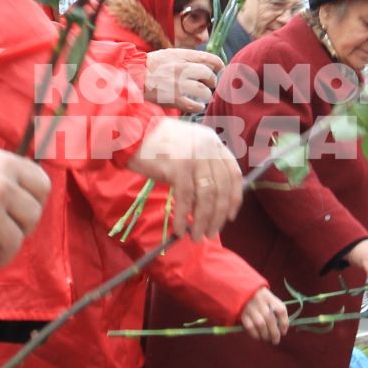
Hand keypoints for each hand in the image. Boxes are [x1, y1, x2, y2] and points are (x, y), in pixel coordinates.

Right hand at [0, 148, 50, 270]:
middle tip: (2, 233)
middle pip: (32, 216)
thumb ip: (0, 176)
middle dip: (20, 228)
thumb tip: (21, 200)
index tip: (23, 212)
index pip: (41, 185)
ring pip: (13, 242)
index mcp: (5, 164)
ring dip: (1, 251)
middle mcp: (1, 187)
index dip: (35, 201)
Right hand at [125, 117, 241, 240]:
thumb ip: (203, 167)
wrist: (132, 132)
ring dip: (202, 221)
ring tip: (196, 236)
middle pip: (222, 189)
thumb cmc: (157, 143)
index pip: (233, 174)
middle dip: (218, 216)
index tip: (230, 217)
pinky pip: (185, 199)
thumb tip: (210, 202)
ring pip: (206, 197)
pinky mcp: (178, 167)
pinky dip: (183, 218)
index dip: (234, 198)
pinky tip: (180, 229)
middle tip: (210, 233)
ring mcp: (194, 157)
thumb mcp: (188, 148)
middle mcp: (208, 148)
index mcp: (213, 142)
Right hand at [144, 48, 222, 113]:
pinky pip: (195, 105)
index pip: (209, 58)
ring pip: (204, 91)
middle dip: (211, 81)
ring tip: (203, 95)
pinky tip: (197, 105)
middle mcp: (183, 69)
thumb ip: (186, 58)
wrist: (134, 77)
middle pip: (209, 75)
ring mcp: (179, 85)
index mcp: (182, 56)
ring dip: (206, 94)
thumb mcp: (169, 54)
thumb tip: (204, 63)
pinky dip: (199, 106)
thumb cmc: (151, 66)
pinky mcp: (175, 99)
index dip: (218, 64)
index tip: (220, 68)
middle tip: (209, 84)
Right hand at [236, 287, 289, 344]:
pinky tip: (258, 337)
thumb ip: (276, 310)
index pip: (280, 310)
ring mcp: (251, 308)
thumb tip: (282, 327)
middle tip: (276, 340)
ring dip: (265, 334)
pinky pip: (250, 327)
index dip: (284, 323)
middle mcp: (260, 302)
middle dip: (275, 333)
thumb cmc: (260, 298)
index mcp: (269, 297)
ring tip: (267, 338)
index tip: (283, 332)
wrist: (242, 292)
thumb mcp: (270, 298)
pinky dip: (255, 334)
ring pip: (260, 324)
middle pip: (270, 319)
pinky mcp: (243, 314)